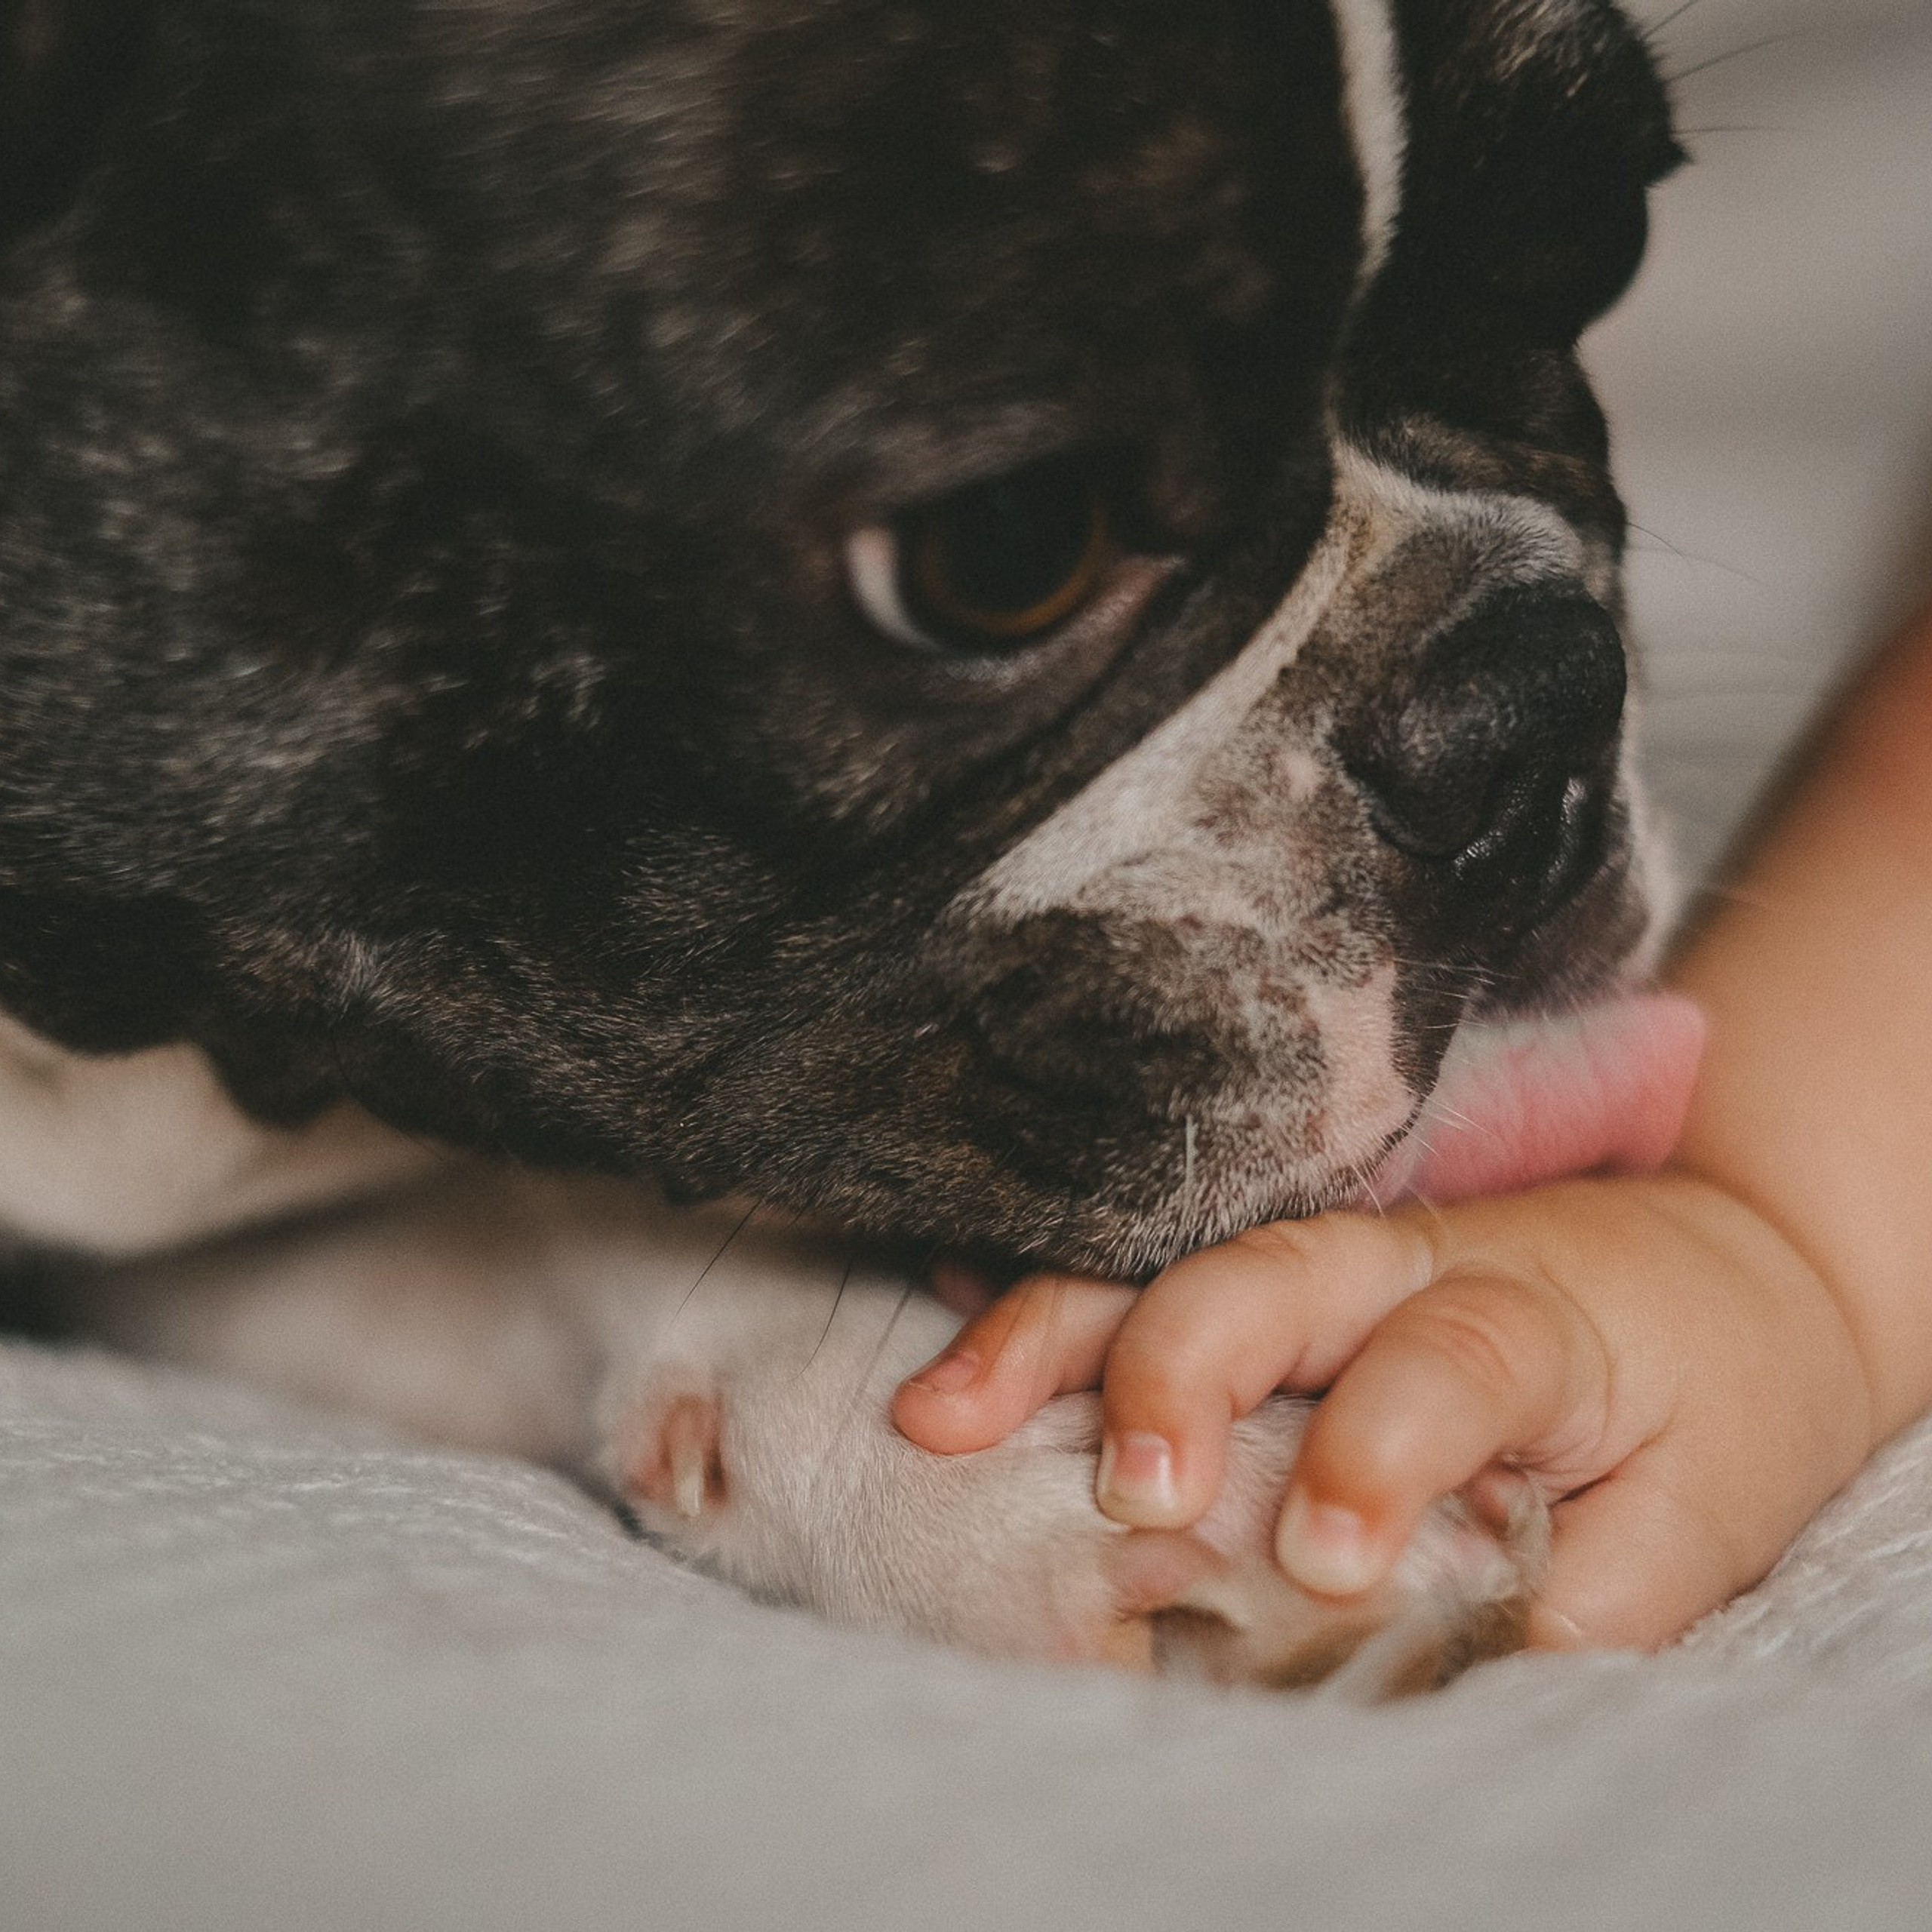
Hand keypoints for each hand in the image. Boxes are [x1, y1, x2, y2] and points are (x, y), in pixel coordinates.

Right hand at [894, 1175, 1878, 1648]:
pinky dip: (1037, 1337)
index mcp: (1527, 1309)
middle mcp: (1395, 1264)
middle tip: (1129, 1488)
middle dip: (1182, 1368)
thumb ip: (1598, 1591)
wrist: (1714, 1261)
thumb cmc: (1708, 1391)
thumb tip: (1459, 1679)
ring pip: (1164, 1271)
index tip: (1328, 1560)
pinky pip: (1129, 1293)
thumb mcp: (1705, 1507)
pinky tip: (949, 1390)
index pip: (1448, 1357)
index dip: (1382, 1448)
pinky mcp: (1256, 1290)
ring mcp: (1311, 1267)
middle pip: (1268, 1274)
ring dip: (1051, 1339)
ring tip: (938, 1420)